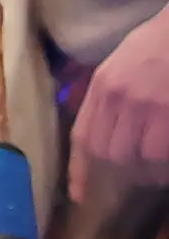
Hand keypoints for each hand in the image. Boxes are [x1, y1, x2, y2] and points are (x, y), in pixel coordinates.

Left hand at [74, 10, 168, 173]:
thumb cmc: (160, 43)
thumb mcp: (121, 64)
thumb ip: (108, 96)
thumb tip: (102, 130)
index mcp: (103, 85)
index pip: (83, 135)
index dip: (79, 170)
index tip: (79, 196)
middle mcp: (118, 96)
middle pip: (109, 152)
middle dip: (124, 171)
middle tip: (142, 173)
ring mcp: (146, 105)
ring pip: (138, 157)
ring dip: (151, 170)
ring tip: (161, 167)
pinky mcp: (168, 113)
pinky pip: (160, 153)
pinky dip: (165, 164)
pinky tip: (168, 162)